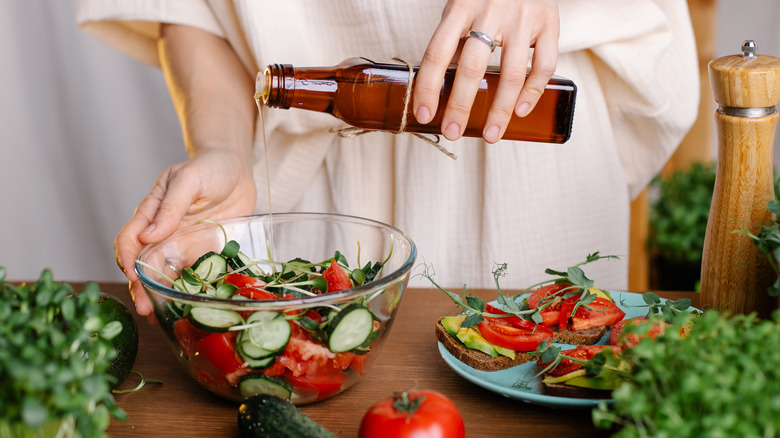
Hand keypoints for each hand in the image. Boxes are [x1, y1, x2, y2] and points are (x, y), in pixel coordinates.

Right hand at [115, 149, 255, 319]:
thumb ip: (171, 205)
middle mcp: (163, 233)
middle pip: (144, 264)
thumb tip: (149, 234)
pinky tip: (187, 307)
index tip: (132, 274)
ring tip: (159, 315)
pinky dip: (188, 291)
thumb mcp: (189, 179)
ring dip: (160, 295)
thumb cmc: (210, 168)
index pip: (129, 239)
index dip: (127, 258)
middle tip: (146, 308)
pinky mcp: (203, 254)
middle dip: (141, 287)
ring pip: (165, 275)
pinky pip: (193, 276)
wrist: (238, 170)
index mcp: (152, 213)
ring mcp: (183, 245)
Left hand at [414, 0, 558, 142]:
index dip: (428, 87)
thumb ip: (454, 40)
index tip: (423, 114)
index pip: (437, 53)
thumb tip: (439, 86)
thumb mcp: (462, 7)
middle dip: (460, 105)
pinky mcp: (549, 21)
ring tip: (490, 135)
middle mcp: (491, 11)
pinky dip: (533, 92)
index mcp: (460, 6)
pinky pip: (544, 65)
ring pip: (511, 74)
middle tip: (452, 132)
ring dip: (500, 110)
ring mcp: (523, 17)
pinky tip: (521, 111)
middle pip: (471, 67)